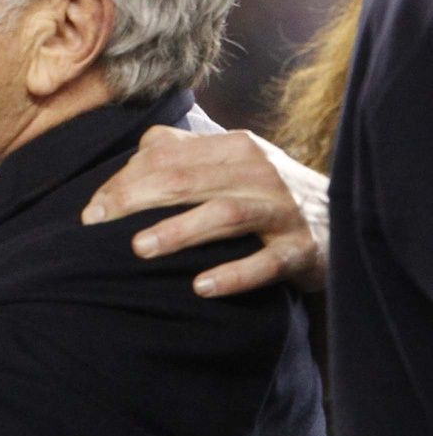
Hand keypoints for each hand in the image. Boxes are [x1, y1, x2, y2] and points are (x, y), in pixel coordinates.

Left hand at [83, 125, 328, 297]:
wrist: (345, 220)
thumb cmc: (266, 192)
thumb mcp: (231, 162)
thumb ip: (181, 153)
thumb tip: (127, 159)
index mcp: (233, 147)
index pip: (165, 157)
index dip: (123, 183)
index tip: (91, 213)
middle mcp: (258, 172)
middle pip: (185, 181)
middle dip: (136, 202)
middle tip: (99, 228)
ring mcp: (282, 210)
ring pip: (224, 216)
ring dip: (179, 232)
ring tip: (139, 249)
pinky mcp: (302, 250)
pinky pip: (266, 263)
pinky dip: (233, 274)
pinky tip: (200, 288)